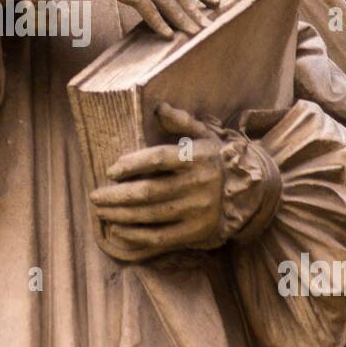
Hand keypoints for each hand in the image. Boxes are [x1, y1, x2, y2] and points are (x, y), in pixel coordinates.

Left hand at [91, 105, 228, 261]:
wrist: (250, 193)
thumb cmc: (216, 160)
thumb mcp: (205, 136)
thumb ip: (181, 122)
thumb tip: (159, 108)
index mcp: (197, 158)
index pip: (158, 159)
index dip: (131, 164)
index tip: (110, 170)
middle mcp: (198, 185)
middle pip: (148, 192)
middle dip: (116, 195)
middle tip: (94, 195)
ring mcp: (197, 212)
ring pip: (150, 216)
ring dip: (120, 215)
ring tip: (101, 211)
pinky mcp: (196, 233)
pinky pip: (160, 238)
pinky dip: (135, 236)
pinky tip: (117, 231)